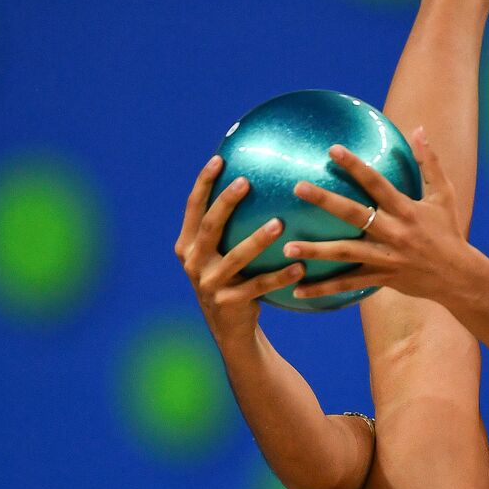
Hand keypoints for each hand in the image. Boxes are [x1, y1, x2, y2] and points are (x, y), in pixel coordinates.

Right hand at [175, 155, 305, 336]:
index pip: (193, 208)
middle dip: (226, 203)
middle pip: (210, 226)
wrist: (230, 329)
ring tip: (279, 224)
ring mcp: (208, 284)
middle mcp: (193, 262)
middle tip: (246, 182)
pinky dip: (280, 276)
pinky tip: (300, 266)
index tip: (220, 159)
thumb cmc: (233, 280)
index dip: (203, 183)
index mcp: (187, 245)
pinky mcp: (228, 302)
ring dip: (257, 240)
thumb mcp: (222, 254)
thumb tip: (257, 182)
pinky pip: (258, 286)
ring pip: (235, 257)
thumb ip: (229, 227)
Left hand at [282, 126, 469, 301]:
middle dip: (325, 201)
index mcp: (407, 210)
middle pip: (355, 214)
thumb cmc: (449, 231)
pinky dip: (324, 289)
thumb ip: (430, 163)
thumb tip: (419, 129)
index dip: (355, 165)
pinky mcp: (381, 278)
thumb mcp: (445, 195)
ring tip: (287, 247)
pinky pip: (349, 284)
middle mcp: (394, 232)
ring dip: (316, 251)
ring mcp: (386, 257)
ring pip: (346, 253)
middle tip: (298, 187)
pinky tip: (298, 290)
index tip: (332, 149)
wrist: (458, 276)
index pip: (376, 183)